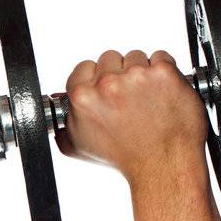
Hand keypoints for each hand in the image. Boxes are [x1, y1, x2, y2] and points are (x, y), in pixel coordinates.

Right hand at [57, 50, 206, 186]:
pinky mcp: (163, 72)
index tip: (106, 89)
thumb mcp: (79, 146)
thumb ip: (64, 123)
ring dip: (141, 73)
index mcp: (82, 97)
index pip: (84, 67)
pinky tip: (162, 93)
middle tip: (128, 98)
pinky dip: (164, 72)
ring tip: (147, 99)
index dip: (96, 78)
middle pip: (110, 58)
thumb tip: (57, 107)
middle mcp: (107, 83)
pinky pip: (161, 57)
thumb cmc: (124, 157)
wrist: (162, 163)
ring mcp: (136, 75)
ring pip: (136, 57)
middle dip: (119, 74)